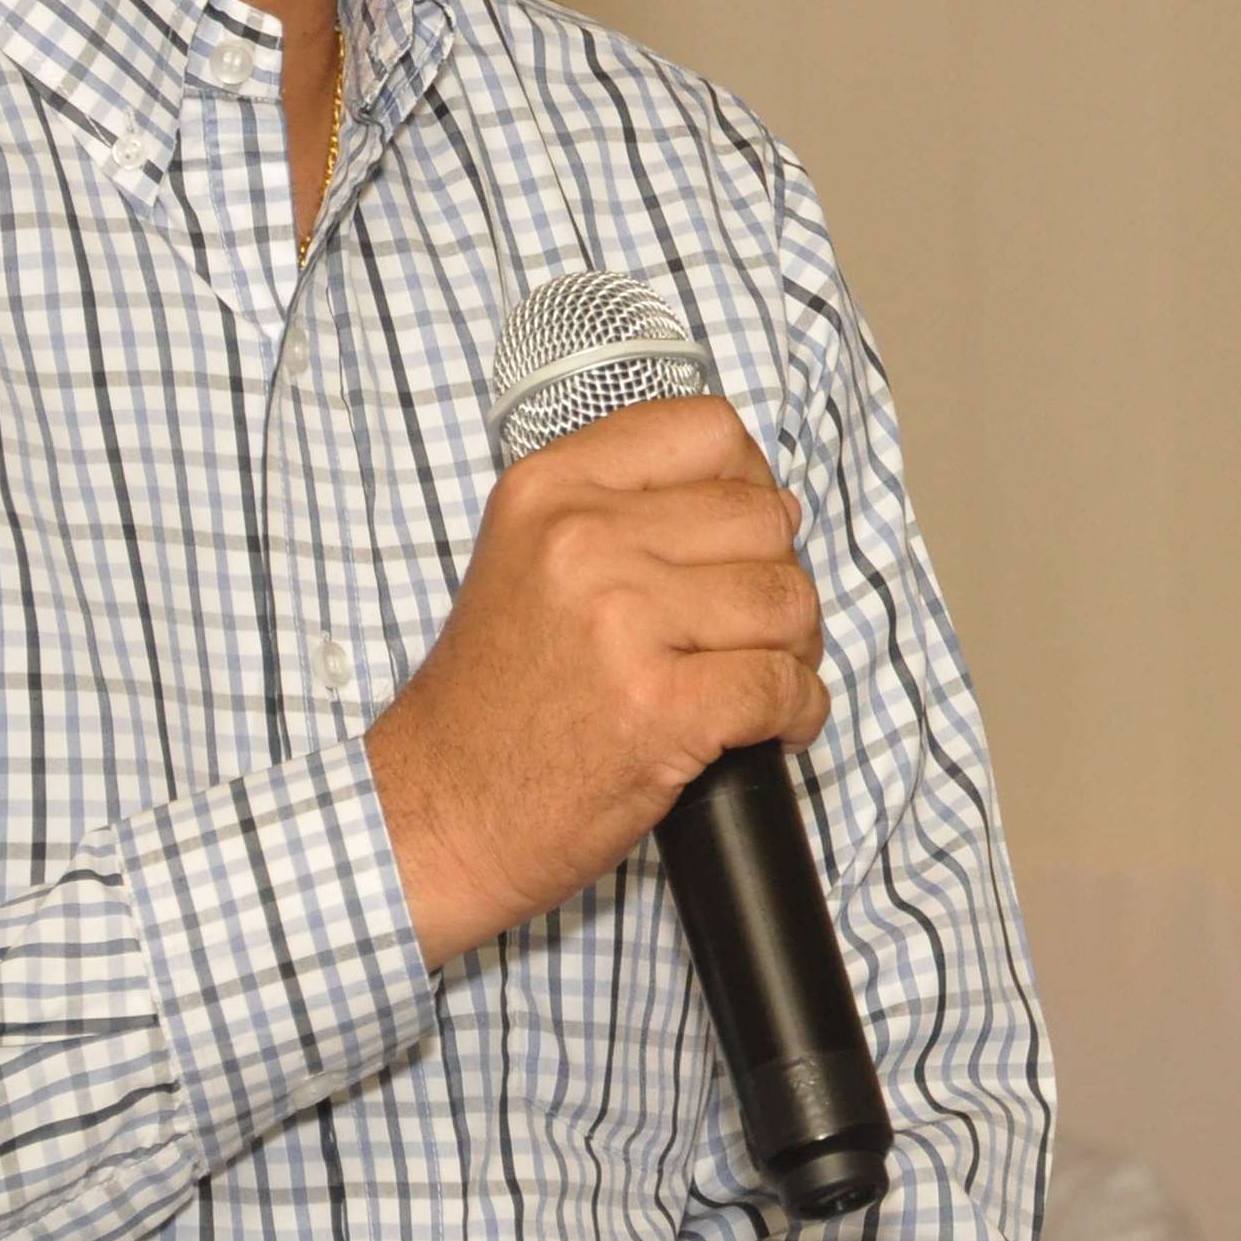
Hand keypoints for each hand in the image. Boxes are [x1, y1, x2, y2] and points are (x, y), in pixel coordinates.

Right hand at [365, 396, 826, 964]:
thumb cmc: (496, 699)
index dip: (749, 483)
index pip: (709, 431)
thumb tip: (769, 499)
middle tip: (748, 631)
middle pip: (763, 519)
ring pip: (787, 600)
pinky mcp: (661, 706)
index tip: (740, 538)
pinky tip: (770, 729)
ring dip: (793, 649)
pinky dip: (798, 712)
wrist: (442, 809)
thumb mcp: (529, 557)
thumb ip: (626, 510)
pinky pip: (785, 685)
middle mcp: (582, 539)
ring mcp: (622, 621)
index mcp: (551, 489)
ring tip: (755, 680)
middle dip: (776, 578)